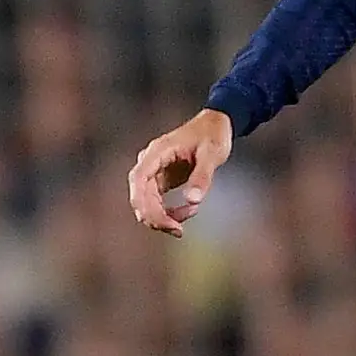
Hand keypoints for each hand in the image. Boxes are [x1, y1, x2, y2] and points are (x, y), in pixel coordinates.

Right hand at [126, 109, 234, 236]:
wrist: (216, 125)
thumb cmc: (213, 135)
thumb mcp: (212, 154)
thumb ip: (202, 176)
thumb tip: (193, 200)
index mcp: (157, 151)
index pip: (139, 179)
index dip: (144, 203)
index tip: (163, 221)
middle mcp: (150, 162)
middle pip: (140, 196)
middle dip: (156, 217)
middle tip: (178, 230)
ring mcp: (154, 172)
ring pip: (146, 202)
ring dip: (162, 218)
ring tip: (187, 219)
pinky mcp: (161, 180)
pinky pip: (157, 202)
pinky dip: (169, 213)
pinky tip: (188, 211)